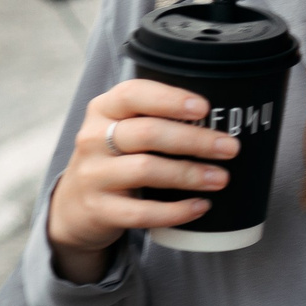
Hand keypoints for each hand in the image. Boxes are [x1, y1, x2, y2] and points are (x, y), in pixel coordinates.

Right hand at [46, 81, 240, 280]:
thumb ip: (160, 117)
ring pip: (145, 170)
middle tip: (230, 148)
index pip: (132, 94)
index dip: (170, 99)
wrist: (75, 206)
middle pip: (147, 133)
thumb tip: (228, 114)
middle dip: (194, 140)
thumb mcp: (126, 129)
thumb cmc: (117, 158)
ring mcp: (92, 175)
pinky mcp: (99, 209)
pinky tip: (201, 207)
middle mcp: (93, 139)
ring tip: (221, 178)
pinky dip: (175, 211)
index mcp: (104, 110)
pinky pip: (140, 212)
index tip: (204, 108)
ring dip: (189, 174)